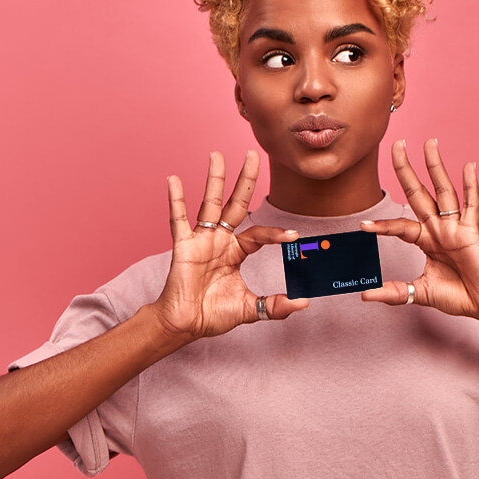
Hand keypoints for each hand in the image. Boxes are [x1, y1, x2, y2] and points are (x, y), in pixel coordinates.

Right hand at [151, 150, 308, 340]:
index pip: (258, 233)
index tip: (293, 235)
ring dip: (214, 179)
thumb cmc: (212, 314)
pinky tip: (174, 179)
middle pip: (235, 203)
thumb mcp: (250, 308)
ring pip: (210, 203)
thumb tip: (303, 302)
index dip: (275, 232)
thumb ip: (275, 306)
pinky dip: (176, 200)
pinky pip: (178, 219)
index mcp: (236, 251)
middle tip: (253, 154)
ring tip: (217, 155)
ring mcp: (201, 240)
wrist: (186, 324)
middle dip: (245, 179)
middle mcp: (220, 240)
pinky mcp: (183, 245)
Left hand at [359, 139, 478, 325]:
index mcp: (426, 240)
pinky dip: (471, 186)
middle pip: (419, 193)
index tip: (362, 226)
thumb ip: (395, 293)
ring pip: (444, 191)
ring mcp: (456, 228)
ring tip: (429, 143)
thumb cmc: (459, 296)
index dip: (383, 225)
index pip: (400, 226)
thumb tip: (365, 296)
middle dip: (406, 170)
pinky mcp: (472, 233)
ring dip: (436, 167)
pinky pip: (472, 206)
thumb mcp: (420, 293)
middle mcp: (439, 228)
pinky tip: (468, 166)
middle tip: (397, 145)